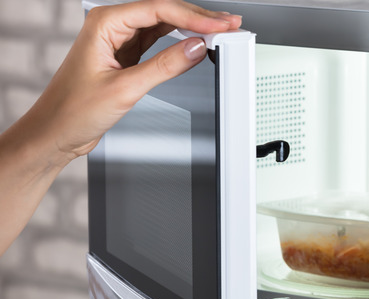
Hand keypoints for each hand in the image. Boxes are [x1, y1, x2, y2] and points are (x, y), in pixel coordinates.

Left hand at [0, 0, 239, 254]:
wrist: (56, 132)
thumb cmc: (72, 110)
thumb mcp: (125, 88)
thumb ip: (164, 66)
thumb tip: (195, 48)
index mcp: (104, 23)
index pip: (159, 10)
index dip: (194, 16)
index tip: (219, 24)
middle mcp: (111, 26)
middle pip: (164, 12)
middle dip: (199, 17)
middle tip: (228, 24)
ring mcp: (119, 40)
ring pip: (164, 25)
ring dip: (192, 28)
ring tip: (220, 30)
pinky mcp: (126, 56)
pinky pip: (159, 41)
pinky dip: (180, 42)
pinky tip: (196, 42)